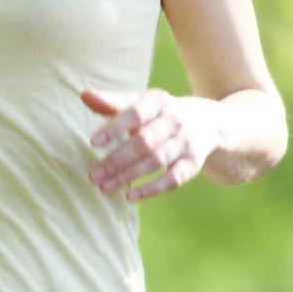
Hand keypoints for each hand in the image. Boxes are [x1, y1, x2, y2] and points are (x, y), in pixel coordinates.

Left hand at [82, 88, 221, 201]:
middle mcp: (175, 121)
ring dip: (130, 175)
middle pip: (145, 142)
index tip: (93, 142)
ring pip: (157, 161)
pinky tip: (130, 196)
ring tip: (104, 186)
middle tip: (93, 175)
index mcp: (159, 102)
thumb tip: (84, 95)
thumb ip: (112, 103)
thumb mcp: (140, 103)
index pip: (135, 114)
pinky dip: (152, 189)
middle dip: (117, 159)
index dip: (115, 128)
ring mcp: (186, 143)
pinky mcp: (193, 163)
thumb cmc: (160, 113)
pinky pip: (173, 179)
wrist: (208, 122)